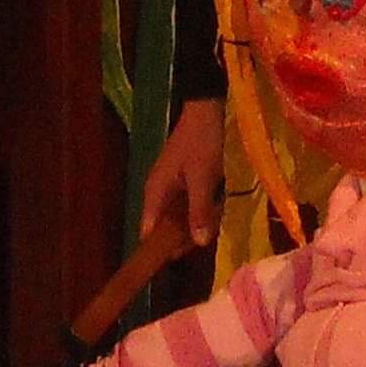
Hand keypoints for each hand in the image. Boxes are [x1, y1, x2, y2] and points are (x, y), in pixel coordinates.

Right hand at [139, 96, 225, 250]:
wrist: (207, 108)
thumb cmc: (201, 143)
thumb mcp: (203, 178)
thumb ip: (200, 211)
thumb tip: (198, 244)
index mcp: (155, 193)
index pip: (147, 232)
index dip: (160, 249)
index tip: (179, 258)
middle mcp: (159, 192)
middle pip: (166, 227)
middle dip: (188, 233)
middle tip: (210, 230)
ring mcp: (172, 186)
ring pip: (182, 216)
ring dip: (199, 218)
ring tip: (217, 210)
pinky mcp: (186, 180)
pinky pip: (192, 203)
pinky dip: (204, 206)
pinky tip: (218, 200)